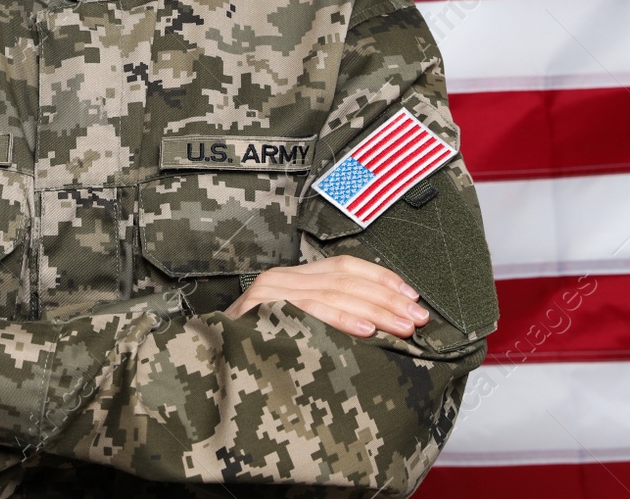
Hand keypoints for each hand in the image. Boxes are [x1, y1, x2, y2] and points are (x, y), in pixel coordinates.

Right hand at [226, 255, 429, 338]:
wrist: (210, 362)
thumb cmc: (257, 351)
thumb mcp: (296, 329)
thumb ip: (330, 320)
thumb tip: (381, 326)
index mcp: (294, 280)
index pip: (346, 267)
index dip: (382, 279)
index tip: (413, 297)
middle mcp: (283, 279)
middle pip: (346, 279)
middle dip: (387, 299)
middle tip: (418, 318)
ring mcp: (271, 293)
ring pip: (334, 293)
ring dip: (374, 310)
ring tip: (402, 326)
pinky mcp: (261, 310)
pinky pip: (309, 311)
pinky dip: (340, 320)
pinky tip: (366, 331)